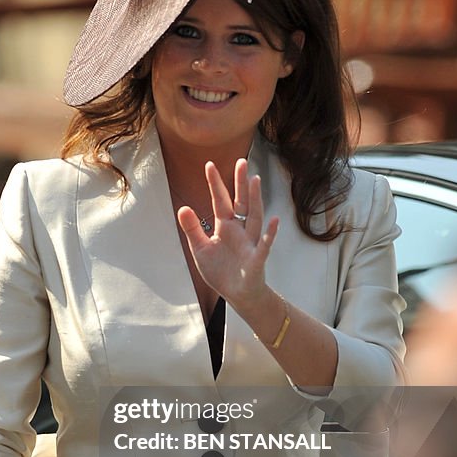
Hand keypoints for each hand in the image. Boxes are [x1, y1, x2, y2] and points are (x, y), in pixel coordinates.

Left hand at [177, 159, 277, 310]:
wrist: (238, 294)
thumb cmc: (221, 270)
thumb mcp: (200, 249)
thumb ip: (193, 229)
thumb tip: (183, 208)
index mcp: (224, 227)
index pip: (220, 201)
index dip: (215, 184)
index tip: (209, 165)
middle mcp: (239, 231)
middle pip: (241, 203)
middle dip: (240, 183)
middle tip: (241, 161)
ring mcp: (250, 243)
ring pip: (254, 218)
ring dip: (255, 200)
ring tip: (255, 180)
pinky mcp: (257, 259)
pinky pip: (264, 245)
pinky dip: (270, 234)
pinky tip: (274, 220)